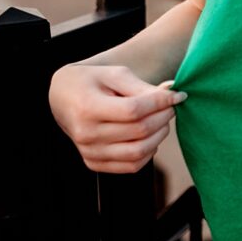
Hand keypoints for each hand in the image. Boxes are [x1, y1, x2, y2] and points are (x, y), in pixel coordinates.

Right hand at [49, 64, 187, 173]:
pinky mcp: (94, 163)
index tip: (178, 95)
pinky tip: (149, 136)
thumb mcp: (115, 74)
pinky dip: (148, 152)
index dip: (161, 103)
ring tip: (161, 120)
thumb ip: (143, 87)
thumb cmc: (92, 81)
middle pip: (139, 131)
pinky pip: (131, 166)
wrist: (63, 97)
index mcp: (88, 107)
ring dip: (160, 135)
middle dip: (164, 117)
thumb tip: (173, 93)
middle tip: (170, 106)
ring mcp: (89, 152)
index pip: (134, 110)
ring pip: (138, 152)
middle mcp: (86, 133)